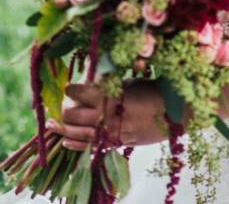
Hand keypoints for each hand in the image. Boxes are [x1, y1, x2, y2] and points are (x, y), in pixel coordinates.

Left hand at [49, 80, 167, 149]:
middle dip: (65, 109)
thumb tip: (85, 83)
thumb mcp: (127, 82)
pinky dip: (76, 144)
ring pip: (79, 133)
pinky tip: (65, 141)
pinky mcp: (119, 144)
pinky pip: (92, 147)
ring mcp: (113, 132)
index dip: (71, 90)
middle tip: (63, 105)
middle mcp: (109, 115)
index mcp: (110, 95)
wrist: (177, 113)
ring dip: (62, 129)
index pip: (80, 93)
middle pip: (74, 115)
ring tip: (51, 125)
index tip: (68, 88)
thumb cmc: (152, 91)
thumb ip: (105, 84)